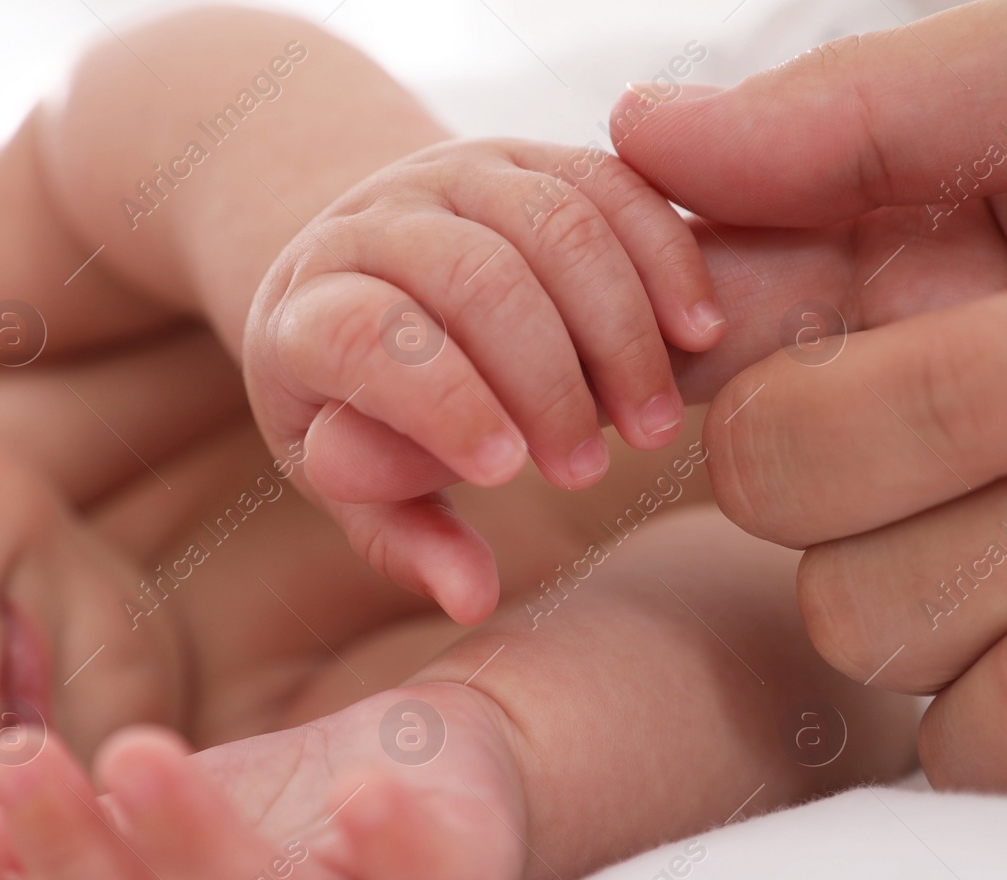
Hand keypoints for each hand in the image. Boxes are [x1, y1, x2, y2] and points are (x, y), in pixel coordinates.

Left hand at [243, 139, 722, 623]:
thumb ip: (403, 531)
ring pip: (554, 221)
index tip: (511, 476)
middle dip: (547, 379)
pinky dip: (665, 252)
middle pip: (474, 275)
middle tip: (591, 470)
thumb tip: (470, 598)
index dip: (442, 404)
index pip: (364, 336)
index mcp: (306, 308)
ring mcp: (455, 173)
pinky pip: (611, 181)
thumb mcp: (351, 473)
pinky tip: (701, 333)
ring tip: (653, 424)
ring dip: (618, 328)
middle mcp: (373, 222)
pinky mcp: (530, 155)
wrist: (358, 264)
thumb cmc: (354, 399)